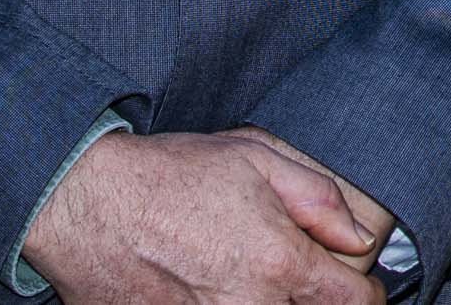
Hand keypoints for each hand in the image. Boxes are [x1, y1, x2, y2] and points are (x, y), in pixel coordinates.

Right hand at [21, 129, 383, 304]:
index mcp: (279, 263)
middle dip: (311, 301)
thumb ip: (321, 201)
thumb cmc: (170, 177)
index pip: (354, 303)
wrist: (86, 206)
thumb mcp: (257, 160)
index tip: (354, 283)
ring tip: (247, 279)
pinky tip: (211, 289)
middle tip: (296, 278)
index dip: (365, 292)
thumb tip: (359, 239)